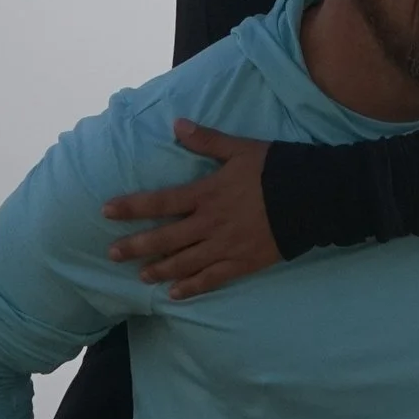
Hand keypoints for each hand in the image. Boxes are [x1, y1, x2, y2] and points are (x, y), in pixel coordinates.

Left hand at [105, 123, 281, 297]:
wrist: (311, 197)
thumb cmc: (275, 168)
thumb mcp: (240, 148)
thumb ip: (207, 139)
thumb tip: (177, 123)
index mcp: (207, 193)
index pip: (160, 202)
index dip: (131, 207)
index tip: (106, 212)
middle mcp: (210, 223)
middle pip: (165, 238)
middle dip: (136, 246)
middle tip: (112, 254)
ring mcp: (225, 246)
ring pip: (184, 263)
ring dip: (159, 270)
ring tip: (140, 276)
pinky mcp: (242, 263)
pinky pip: (212, 279)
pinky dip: (192, 287)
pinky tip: (175, 295)